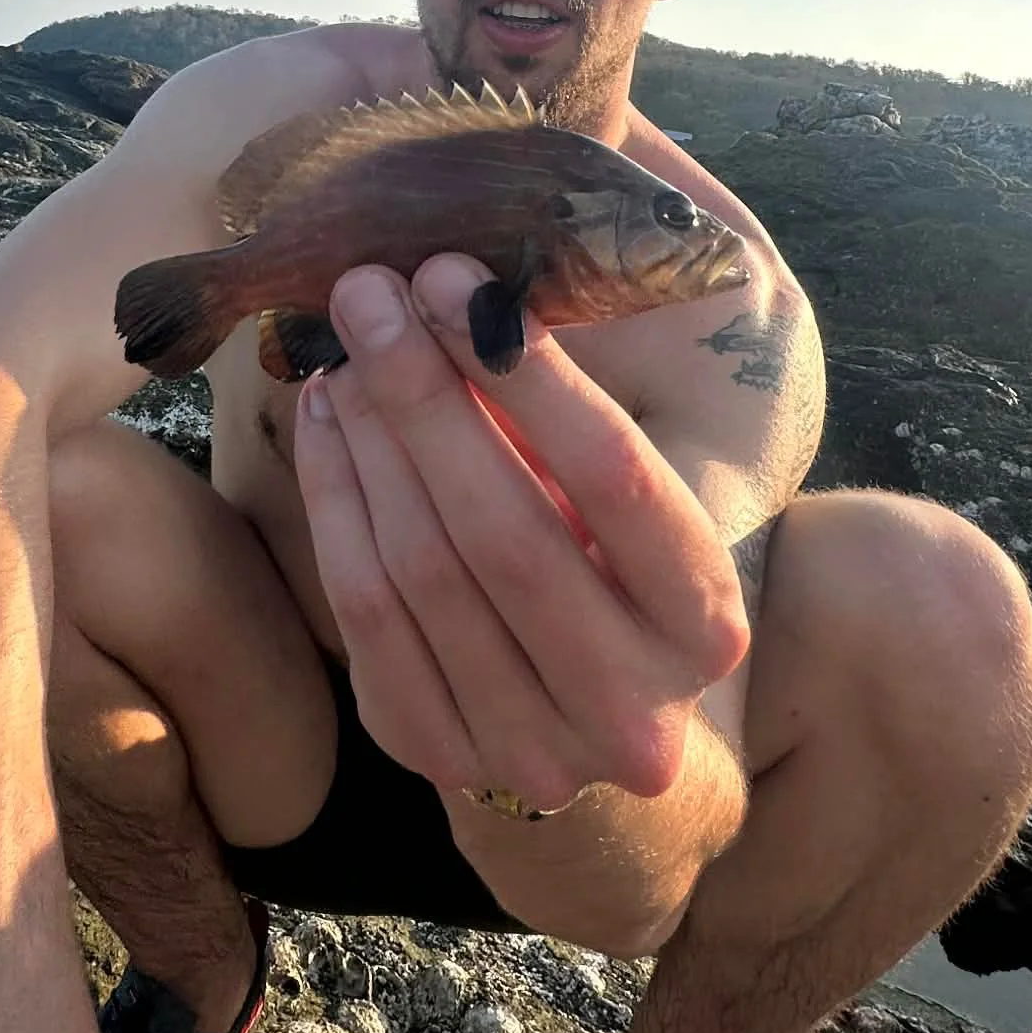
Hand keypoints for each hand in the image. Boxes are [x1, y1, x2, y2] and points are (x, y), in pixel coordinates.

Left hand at [292, 255, 749, 813]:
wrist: (597, 717)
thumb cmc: (618, 568)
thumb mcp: (638, 496)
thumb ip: (577, 413)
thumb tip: (475, 290)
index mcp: (705, 623)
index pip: (614, 476)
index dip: (527, 371)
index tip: (453, 279)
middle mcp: (629, 709)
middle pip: (501, 529)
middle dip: (422, 391)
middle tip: (369, 293)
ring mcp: (526, 750)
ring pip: (418, 569)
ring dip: (369, 437)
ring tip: (343, 348)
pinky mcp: (432, 753)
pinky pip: (361, 610)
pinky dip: (334, 498)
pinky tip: (326, 420)